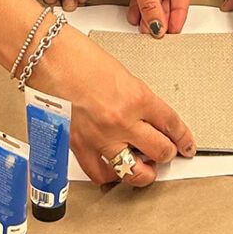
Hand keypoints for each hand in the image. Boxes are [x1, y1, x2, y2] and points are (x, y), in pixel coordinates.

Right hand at [29, 25, 196, 185]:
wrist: (46, 57)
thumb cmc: (77, 56)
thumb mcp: (120, 73)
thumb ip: (136, 98)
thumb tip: (147, 118)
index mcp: (137, 97)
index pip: (171, 124)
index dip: (184, 138)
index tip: (186, 144)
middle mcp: (122, 121)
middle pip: (160, 152)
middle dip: (167, 154)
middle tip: (165, 152)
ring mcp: (100, 138)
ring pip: (134, 173)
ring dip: (144, 172)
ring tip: (144, 168)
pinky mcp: (79, 147)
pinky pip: (100, 174)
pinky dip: (110, 176)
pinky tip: (114, 171)